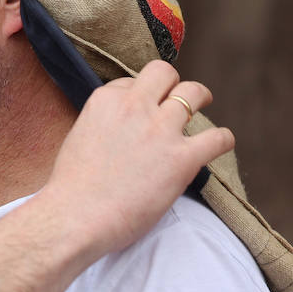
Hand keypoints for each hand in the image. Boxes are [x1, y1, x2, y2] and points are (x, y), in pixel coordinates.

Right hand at [37, 60, 233, 258]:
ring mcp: (159, 130)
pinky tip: (217, 146)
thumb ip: (101, 124)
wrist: (74, 218)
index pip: (130, 83)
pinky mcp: (182, 159)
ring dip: (200, 99)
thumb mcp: (78, 138)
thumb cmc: (70, 188)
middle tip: (178, 99)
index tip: (141, 113)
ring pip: (195, 93)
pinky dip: (222, 140)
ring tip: (202, 107)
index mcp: (104, 100)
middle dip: (172, 84)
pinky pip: (218, 137)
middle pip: (164, 74)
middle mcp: (133, 107)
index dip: (139, 97)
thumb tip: (117, 130)